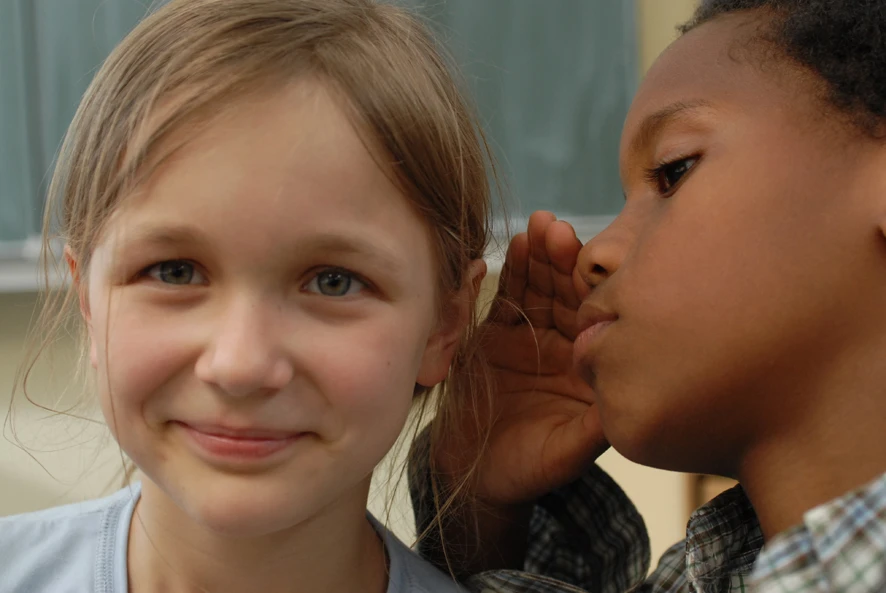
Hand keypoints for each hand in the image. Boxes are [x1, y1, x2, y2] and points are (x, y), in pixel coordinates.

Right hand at [435, 211, 608, 506]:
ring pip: (538, 289)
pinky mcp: (496, 335)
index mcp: (588, 366)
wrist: (475, 474)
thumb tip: (627, 394)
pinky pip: (507, 299)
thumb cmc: (529, 468)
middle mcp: (564, 345)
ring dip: (538, 257)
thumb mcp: (568, 451)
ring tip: (538, 226)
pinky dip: (511, 273)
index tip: (587, 256)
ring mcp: (530, 337)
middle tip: (558, 228)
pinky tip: (515, 246)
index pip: (595, 316)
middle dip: (562, 260)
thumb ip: (596, 425)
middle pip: (566, 293)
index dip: (590, 286)